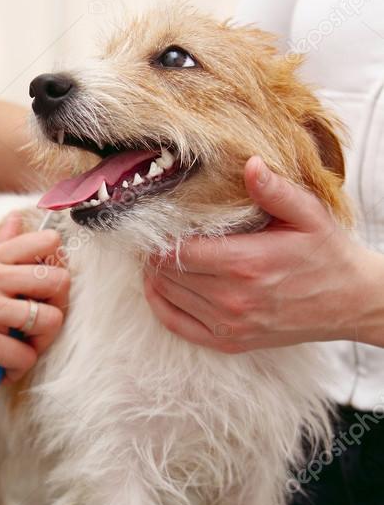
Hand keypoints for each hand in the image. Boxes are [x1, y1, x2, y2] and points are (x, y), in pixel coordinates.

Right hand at [0, 212, 69, 392]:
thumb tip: (19, 217)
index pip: (46, 241)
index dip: (58, 267)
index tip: (45, 291)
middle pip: (58, 279)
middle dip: (58, 308)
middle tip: (38, 327)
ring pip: (49, 319)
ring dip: (40, 344)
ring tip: (20, 350)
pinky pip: (25, 356)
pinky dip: (17, 370)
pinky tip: (0, 370)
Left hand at [143, 156, 383, 352]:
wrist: (351, 302)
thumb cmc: (327, 253)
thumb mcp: (308, 214)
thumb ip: (274, 190)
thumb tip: (249, 163)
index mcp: (246, 263)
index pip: (179, 250)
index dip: (160, 235)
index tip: (156, 222)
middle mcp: (232, 298)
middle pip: (168, 272)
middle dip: (155, 252)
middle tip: (153, 236)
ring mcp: (230, 324)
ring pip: (168, 296)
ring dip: (156, 275)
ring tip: (157, 255)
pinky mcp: (230, 341)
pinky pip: (178, 326)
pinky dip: (161, 306)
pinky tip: (159, 288)